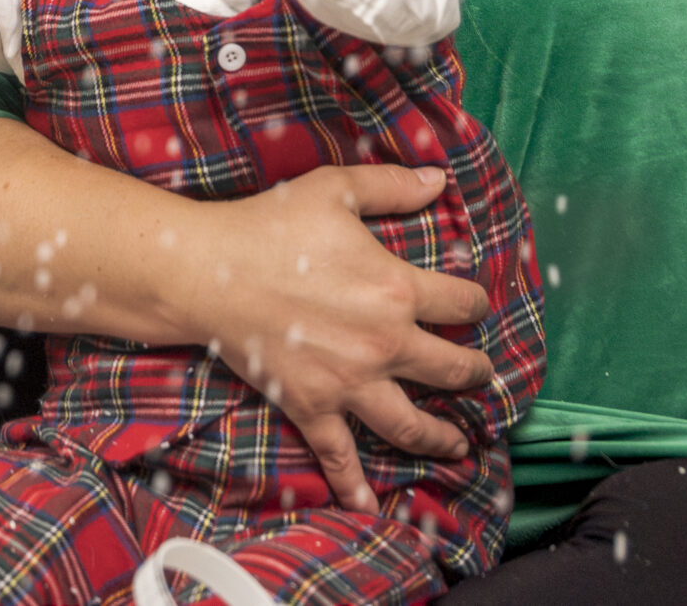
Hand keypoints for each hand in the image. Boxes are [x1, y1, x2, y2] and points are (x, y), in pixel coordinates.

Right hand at [191, 165, 493, 512]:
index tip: (474, 303)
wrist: (205, 271)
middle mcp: (385, 344)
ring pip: (413, 423)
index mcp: (397, 289)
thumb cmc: (268, 225)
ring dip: (443, 436)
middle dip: (475, 372)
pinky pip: (339, 454)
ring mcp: (349, 382)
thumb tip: (439, 179)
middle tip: (480, 375)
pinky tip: (369, 506)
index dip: (476, 301)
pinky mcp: (312, 406)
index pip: (463, 302)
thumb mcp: (334, 189)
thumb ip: (391, 185)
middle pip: (453, 369)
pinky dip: (355, 484)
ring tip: (460, 443)